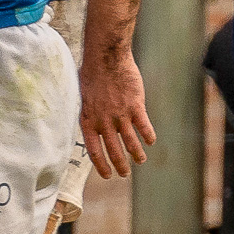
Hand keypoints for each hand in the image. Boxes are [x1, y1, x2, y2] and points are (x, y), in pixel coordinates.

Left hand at [78, 47, 156, 177]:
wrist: (106, 58)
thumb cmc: (92, 74)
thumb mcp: (82, 97)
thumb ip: (90, 114)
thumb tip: (91, 124)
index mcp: (88, 120)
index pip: (94, 150)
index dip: (101, 166)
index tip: (107, 175)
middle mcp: (104, 121)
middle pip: (114, 150)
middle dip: (120, 166)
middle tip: (125, 174)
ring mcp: (120, 115)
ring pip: (131, 142)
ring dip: (136, 154)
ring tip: (140, 161)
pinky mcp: (136, 106)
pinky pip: (144, 127)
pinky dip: (148, 136)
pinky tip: (150, 141)